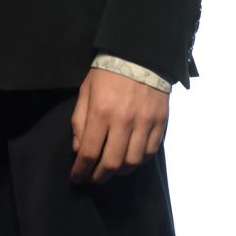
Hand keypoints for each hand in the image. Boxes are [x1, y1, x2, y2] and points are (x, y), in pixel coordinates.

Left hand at [70, 67, 168, 184]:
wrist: (139, 56)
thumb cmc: (107, 73)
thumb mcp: (85, 91)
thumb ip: (79, 120)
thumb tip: (78, 149)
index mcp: (101, 112)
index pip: (89, 152)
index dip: (81, 170)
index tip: (76, 178)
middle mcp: (124, 122)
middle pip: (112, 163)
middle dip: (99, 176)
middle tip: (92, 178)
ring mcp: (144, 124)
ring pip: (133, 162)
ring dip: (119, 172)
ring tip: (110, 170)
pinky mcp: (160, 124)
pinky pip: (150, 153)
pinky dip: (138, 161)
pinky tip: (129, 160)